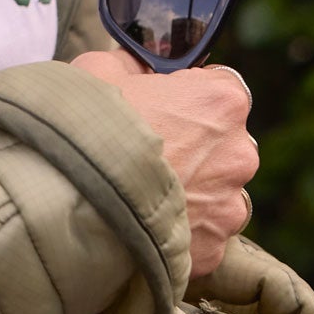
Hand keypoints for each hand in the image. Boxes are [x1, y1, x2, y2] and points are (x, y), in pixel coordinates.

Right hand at [71, 47, 258, 278]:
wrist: (74, 195)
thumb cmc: (90, 122)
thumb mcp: (100, 68)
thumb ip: (132, 65)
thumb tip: (137, 68)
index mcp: (221, 101)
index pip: (221, 87)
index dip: (189, 93)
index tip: (163, 103)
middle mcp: (238, 153)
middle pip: (224, 143)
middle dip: (195, 145)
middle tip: (148, 148)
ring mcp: (229, 205)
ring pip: (217, 192)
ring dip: (192, 191)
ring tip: (145, 190)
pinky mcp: (214, 249)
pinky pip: (201, 234)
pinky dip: (179, 230)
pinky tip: (144, 221)